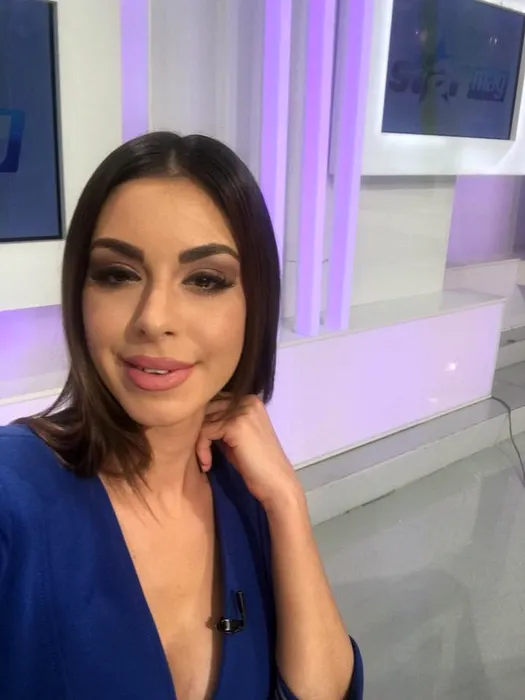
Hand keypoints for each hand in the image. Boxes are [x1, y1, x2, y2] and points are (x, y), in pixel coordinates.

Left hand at [196, 394, 303, 510]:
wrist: (275, 482)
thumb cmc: (255, 463)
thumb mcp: (236, 436)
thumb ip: (221, 421)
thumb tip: (194, 416)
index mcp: (249, 399)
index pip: (214, 399)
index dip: (203, 421)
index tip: (204, 444)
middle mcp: (246, 400)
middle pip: (207, 407)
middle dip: (199, 431)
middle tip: (201, 452)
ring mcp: (242, 410)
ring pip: (203, 420)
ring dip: (199, 443)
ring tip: (205, 461)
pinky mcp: (235, 425)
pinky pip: (204, 432)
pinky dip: (201, 449)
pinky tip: (207, 464)